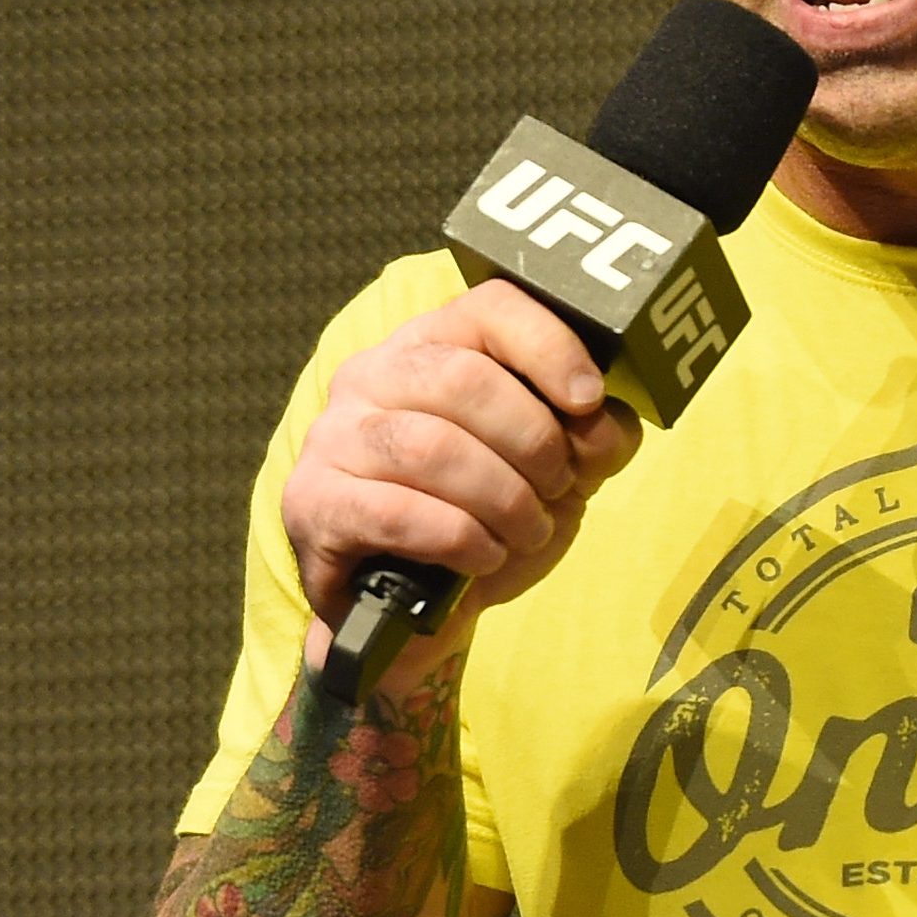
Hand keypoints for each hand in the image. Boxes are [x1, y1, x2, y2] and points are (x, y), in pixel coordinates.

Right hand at [282, 282, 636, 671]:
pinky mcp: (313, 502)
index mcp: (433, 345)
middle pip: (464, 379)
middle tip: (558, 488)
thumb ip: (592, 438)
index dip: (549, 348)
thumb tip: (603, 424)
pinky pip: (399, 512)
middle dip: (532, 442)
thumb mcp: (556, 474)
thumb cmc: (484, 521)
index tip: (588, 400)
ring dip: (503, 499)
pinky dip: (461, 539)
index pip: (490, 306)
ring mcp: (334, 436)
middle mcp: (373, 375)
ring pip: (434, 447)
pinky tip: (484, 556)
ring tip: (526, 530)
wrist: (411, 609)